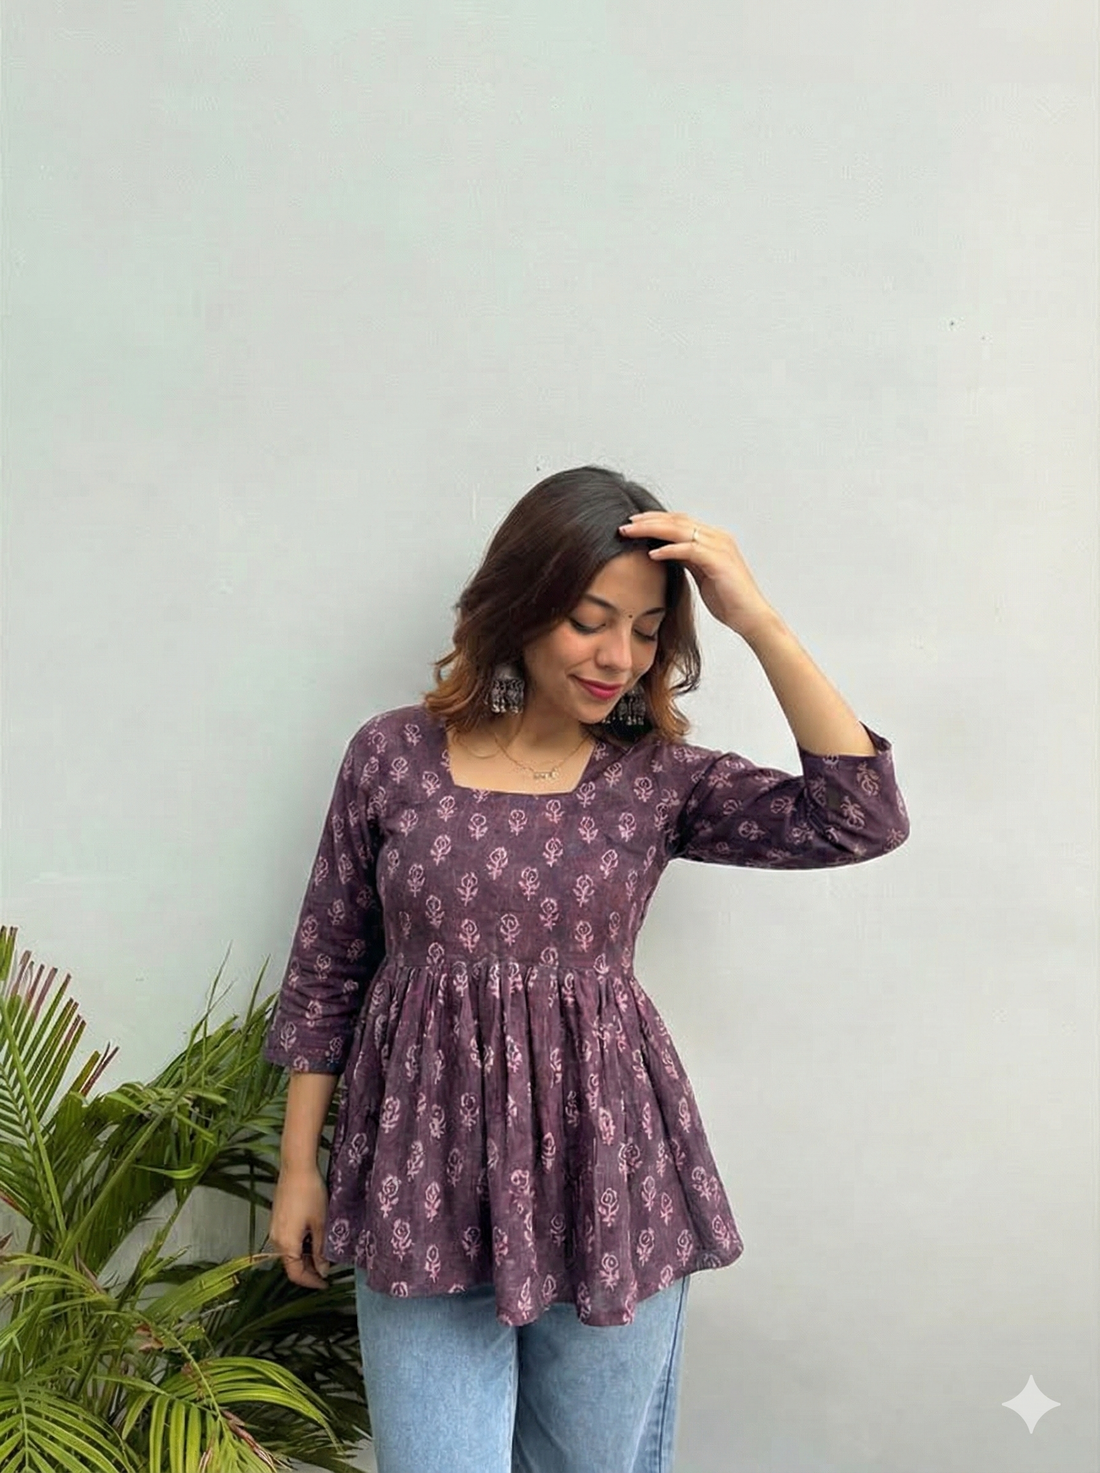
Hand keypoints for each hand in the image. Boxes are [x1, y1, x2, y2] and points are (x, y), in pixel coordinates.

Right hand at [268, 1163, 331, 1289]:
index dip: (311, 1282)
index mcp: (286, 1244)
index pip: (296, 1274)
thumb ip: (321, 1250)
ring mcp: (274, 1229)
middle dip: (309, 1270)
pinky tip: (313, 1240)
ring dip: (305, 1258)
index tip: (326, 1284)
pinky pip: (287, 1241)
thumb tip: (323, 1270)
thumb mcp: (320, 1223)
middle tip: (327, 1270)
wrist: (296, 1168)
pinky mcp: (276, 1220)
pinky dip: (299, 1246)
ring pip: (289, 1253)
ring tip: (323, 1255)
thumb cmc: (311, 1194)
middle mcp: (276, 1240)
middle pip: (290, 1265)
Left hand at [618, 510, 775, 638]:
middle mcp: (717, 537)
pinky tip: (652, 554)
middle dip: (648, 521)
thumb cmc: (728, 600)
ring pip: (681, 530)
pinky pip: (690, 550)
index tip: (632, 524)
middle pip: (677, 520)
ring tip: (631, 533)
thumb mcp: (701, 574)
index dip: (654, 519)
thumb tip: (662, 551)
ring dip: (653, 530)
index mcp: (713, 538)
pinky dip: (670, 550)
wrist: (751, 617)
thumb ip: (686, 559)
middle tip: (624, 524)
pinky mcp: (720, 561)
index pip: (679, 521)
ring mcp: (720, 547)